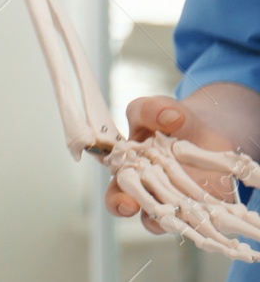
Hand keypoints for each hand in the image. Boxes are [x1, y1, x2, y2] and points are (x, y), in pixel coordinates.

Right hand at [107, 91, 246, 230]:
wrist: (207, 129)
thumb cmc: (171, 119)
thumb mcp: (156, 108)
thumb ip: (152, 109)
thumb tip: (169, 119)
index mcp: (127, 169)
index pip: (116, 190)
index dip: (118, 199)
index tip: (126, 201)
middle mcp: (146, 190)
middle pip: (136, 211)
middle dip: (136, 213)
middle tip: (142, 210)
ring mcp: (174, 201)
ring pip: (165, 221)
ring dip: (170, 222)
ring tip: (181, 217)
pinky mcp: (201, 207)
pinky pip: (200, 221)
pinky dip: (205, 222)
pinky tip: (213, 216)